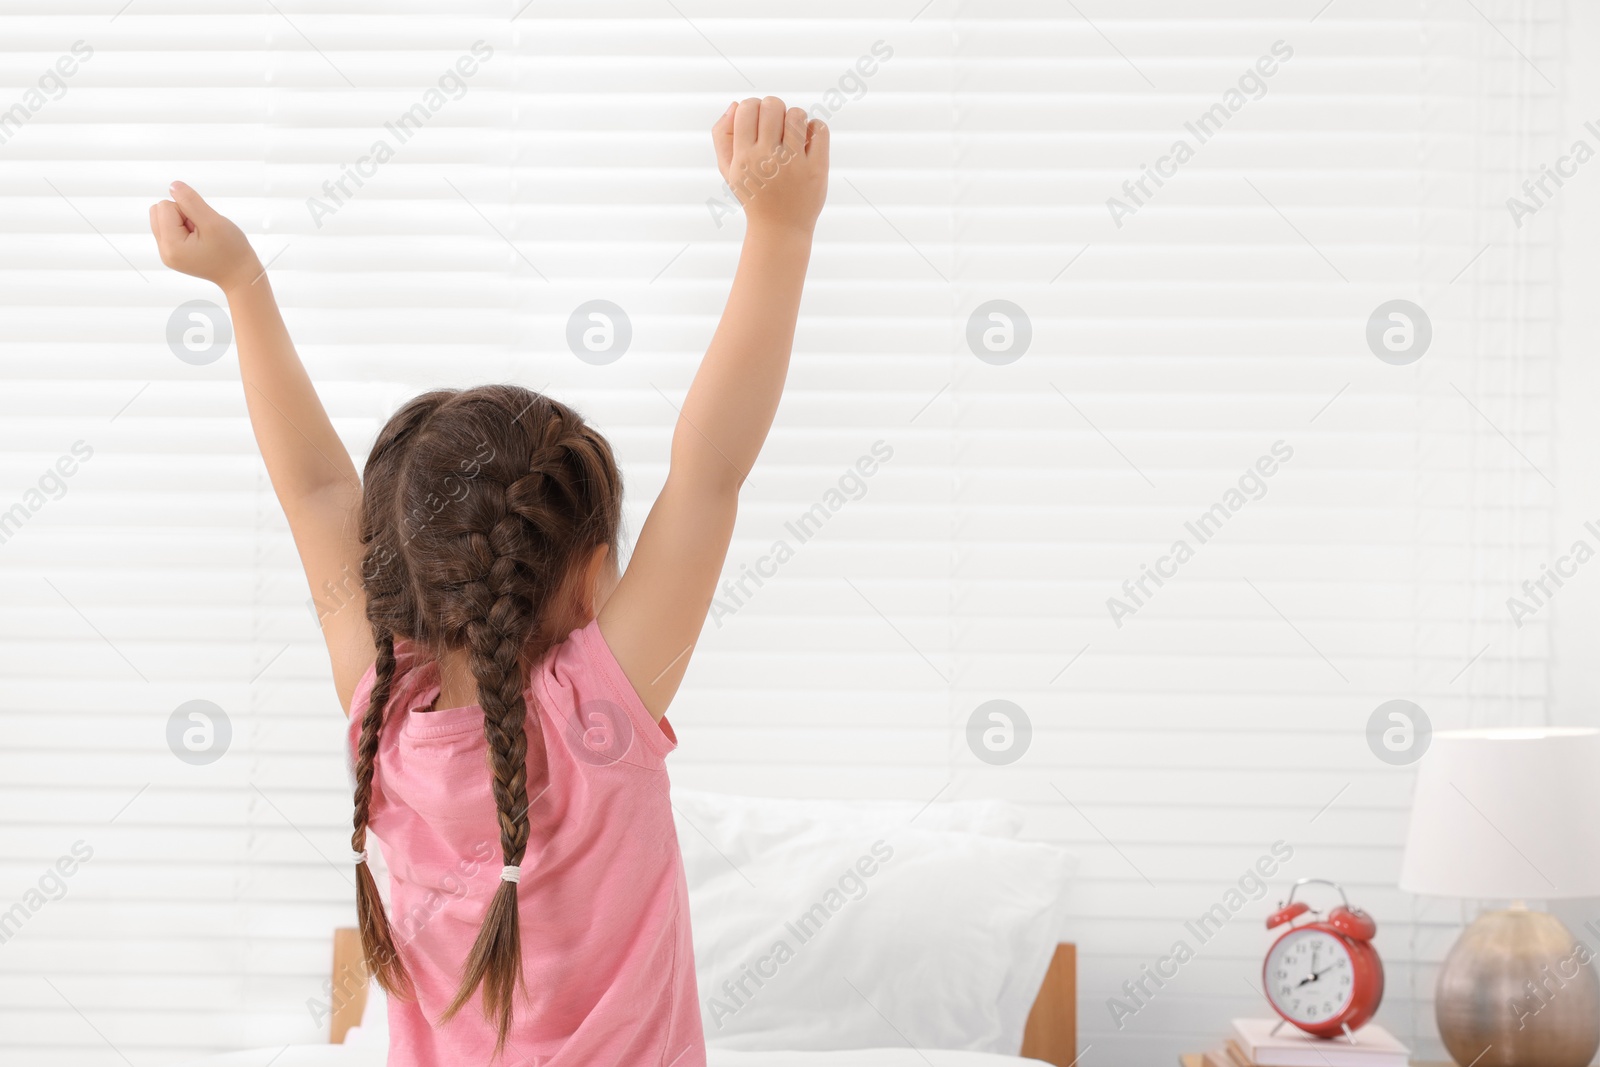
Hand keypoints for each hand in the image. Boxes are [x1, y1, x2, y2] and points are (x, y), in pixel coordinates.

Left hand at [149, 181, 263, 292]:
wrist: (240, 274)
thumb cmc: (232, 252)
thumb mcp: (213, 222)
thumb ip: (190, 201)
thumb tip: (173, 186)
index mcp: (171, 246)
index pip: (165, 206)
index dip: (187, 209)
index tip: (203, 225)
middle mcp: (164, 251)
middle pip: (159, 211)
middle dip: (182, 214)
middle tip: (201, 230)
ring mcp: (167, 253)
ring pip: (163, 218)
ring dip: (183, 220)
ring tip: (201, 235)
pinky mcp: (173, 253)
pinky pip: (171, 228)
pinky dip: (185, 228)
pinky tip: (199, 240)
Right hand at [712, 96, 828, 236]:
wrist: (780, 230)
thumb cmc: (753, 194)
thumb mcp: (729, 170)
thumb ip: (723, 136)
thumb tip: (735, 104)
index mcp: (743, 156)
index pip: (746, 107)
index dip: (753, 107)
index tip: (758, 122)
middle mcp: (767, 159)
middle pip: (772, 105)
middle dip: (775, 109)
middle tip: (776, 127)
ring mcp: (793, 164)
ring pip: (797, 114)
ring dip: (795, 118)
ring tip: (793, 134)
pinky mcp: (816, 169)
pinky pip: (819, 129)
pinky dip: (815, 128)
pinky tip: (808, 141)